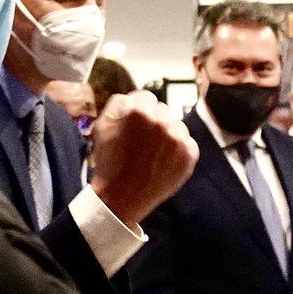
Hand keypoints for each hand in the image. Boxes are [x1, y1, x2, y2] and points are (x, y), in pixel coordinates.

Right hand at [90, 91, 198, 225]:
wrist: (123, 196)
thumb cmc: (110, 162)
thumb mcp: (102, 125)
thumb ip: (119, 103)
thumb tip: (133, 97)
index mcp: (138, 111)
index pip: (145, 97)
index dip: (138, 109)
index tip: (135, 121)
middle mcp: (162, 121)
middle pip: (162, 110)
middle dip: (153, 121)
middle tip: (142, 140)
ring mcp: (178, 138)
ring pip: (176, 125)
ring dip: (167, 133)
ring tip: (152, 152)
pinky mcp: (190, 154)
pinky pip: (187, 142)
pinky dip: (178, 149)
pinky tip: (163, 160)